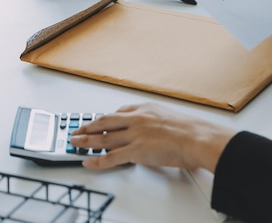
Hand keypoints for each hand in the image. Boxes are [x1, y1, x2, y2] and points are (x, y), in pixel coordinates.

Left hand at [70, 103, 235, 170]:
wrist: (197, 138)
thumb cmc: (191, 131)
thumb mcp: (171, 118)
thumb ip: (157, 123)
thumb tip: (154, 133)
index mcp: (146, 109)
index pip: (120, 112)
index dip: (106, 118)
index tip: (100, 121)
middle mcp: (137, 119)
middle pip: (105, 122)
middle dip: (89, 126)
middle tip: (78, 129)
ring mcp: (135, 135)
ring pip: (103, 138)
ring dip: (86, 141)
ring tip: (75, 143)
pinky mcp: (135, 151)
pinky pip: (110, 158)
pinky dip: (96, 161)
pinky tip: (88, 162)